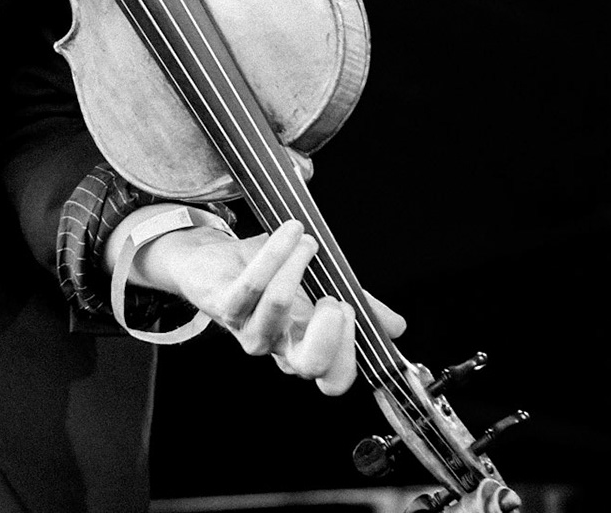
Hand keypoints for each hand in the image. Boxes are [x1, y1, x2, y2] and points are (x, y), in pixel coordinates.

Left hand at [133, 218, 405, 394]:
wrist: (213, 258)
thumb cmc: (268, 275)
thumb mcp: (321, 286)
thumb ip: (359, 306)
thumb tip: (397, 327)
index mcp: (304, 345)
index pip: (332, 378)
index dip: (347, 354)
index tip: (351, 310)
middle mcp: (277, 345)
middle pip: (306, 366)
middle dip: (327, 333)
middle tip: (335, 298)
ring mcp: (248, 328)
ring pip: (276, 312)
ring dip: (297, 268)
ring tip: (308, 240)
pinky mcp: (223, 305)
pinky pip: (251, 286)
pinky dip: (275, 254)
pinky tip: (290, 233)